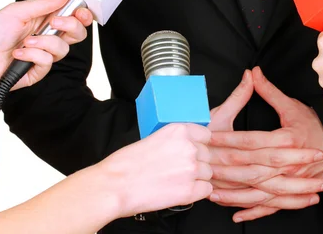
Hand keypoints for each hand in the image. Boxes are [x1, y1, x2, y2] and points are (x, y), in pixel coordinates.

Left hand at [0, 0, 92, 93]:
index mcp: (44, 20)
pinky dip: (32, 56)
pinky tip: (18, 54)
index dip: (81, 14)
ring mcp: (44, 54)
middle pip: (77, 34)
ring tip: (25, 42)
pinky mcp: (39, 70)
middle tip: (56, 22)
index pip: (72, 17)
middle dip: (71, 26)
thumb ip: (45, 3)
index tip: (80, 11)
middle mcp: (47, 37)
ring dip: (44, 43)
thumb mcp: (17, 11)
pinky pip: (48, 61)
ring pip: (63, 49)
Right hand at [97, 123, 212, 216]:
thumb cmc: (126, 163)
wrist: (114, 185)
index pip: (206, 135)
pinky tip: (181, 191)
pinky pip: (206, 189)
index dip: (199, 145)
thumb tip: (186, 145)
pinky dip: (196, 192)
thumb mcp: (153, 138)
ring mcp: (192, 169)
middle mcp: (189, 147)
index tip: (191, 151)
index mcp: (179, 131)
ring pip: (208, 173)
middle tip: (179, 169)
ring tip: (177, 181)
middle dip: (197, 162)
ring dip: (197, 178)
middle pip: (207, 155)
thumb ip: (175, 140)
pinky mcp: (190, 191)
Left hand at [209, 67, 322, 221]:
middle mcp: (288, 163)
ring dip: (235, 194)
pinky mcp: (290, 192)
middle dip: (226, 168)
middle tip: (203, 167)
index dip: (229, 138)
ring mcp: (289, 180)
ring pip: (258, 190)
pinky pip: (270, 206)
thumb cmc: (313, 127)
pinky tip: (236, 214)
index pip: (252, 140)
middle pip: (252, 166)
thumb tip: (253, 73)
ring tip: (213, 193)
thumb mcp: (292, 106)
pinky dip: (253, 212)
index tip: (210, 137)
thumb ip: (269, 91)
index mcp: (286, 139)